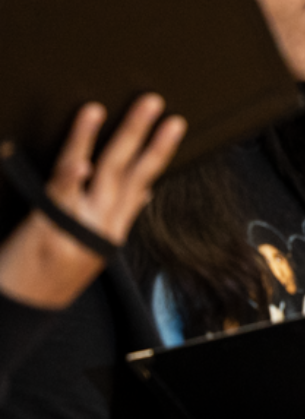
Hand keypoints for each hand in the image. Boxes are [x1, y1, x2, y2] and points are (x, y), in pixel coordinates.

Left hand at [0, 97, 185, 310]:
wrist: (16, 314)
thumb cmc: (47, 281)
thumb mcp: (92, 253)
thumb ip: (117, 220)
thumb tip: (144, 194)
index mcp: (110, 232)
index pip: (140, 184)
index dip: (158, 152)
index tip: (175, 124)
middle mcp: (99, 227)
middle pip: (127, 173)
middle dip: (143, 136)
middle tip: (156, 104)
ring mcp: (74, 227)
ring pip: (97, 176)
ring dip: (105, 140)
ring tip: (103, 109)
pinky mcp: (45, 229)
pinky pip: (61, 196)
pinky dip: (73, 178)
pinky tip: (81, 161)